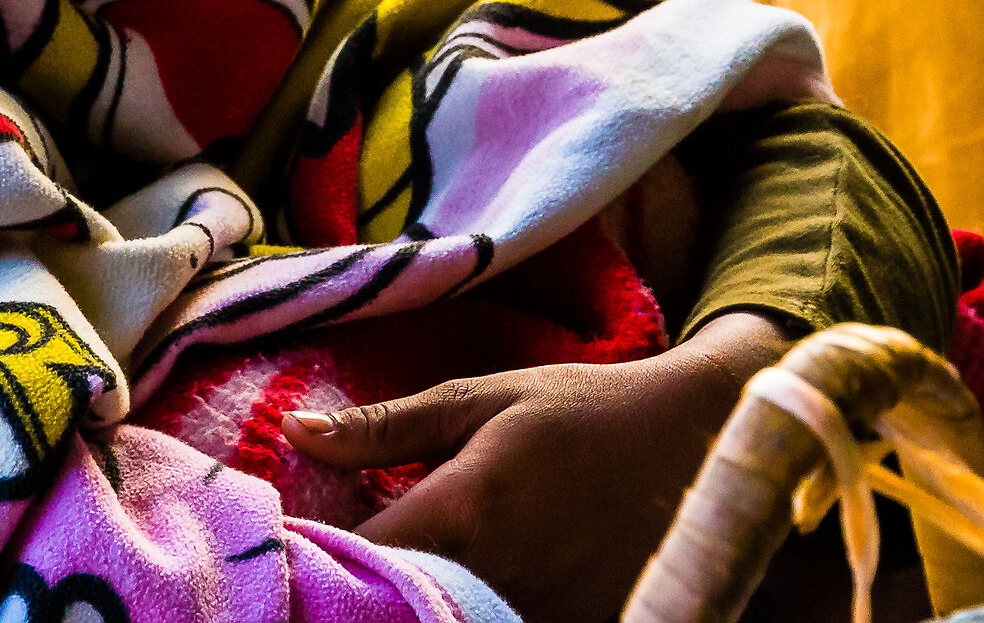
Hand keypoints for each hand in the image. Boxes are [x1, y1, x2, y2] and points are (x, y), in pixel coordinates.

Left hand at [279, 313, 793, 622]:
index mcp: (465, 510)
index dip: (321, 551)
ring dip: (418, 599)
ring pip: (451, 620)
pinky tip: (463, 582)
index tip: (298, 535)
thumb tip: (296, 431)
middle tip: (343, 559)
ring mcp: (547, 613)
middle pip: (400, 603)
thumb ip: (384, 426)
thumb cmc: (581, 410)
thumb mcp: (480, 399)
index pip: (361, 555)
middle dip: (364, 583)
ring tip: (400, 568)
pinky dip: (472, 610)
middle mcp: (502, 575)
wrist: (702, 443)